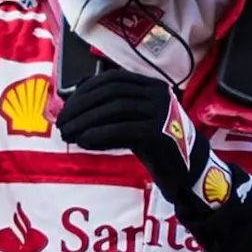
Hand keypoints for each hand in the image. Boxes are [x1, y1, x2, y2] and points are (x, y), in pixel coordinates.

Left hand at [54, 67, 251, 251]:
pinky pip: (123, 130)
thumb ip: (110, 111)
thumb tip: (71, 108)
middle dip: (80, 108)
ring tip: (68, 135)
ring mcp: (161, 112)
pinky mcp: (160, 133)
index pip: (110, 80)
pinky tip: (83, 143)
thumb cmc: (157, 146)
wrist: (190, 170)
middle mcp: (157, 93)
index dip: (83, 92)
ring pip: (114, 109)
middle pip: (109, 93)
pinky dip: (99, 135)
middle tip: (61, 125)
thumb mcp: (134, 120)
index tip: (65, 109)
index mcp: (150, 85)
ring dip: (85, 122)